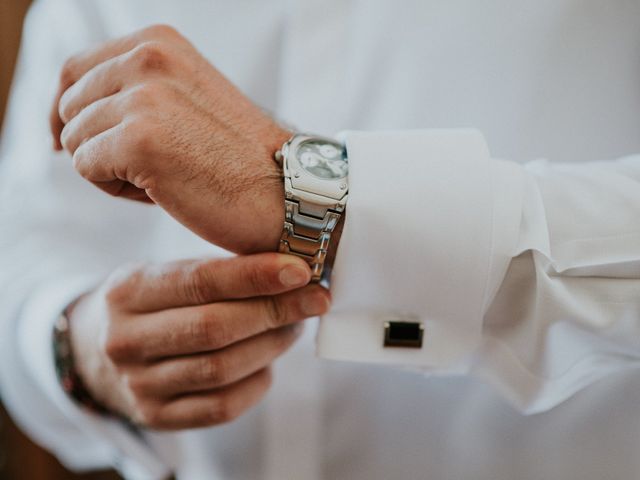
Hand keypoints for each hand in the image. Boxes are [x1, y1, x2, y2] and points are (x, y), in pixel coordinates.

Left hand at [52, 25, 290, 253]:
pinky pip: (86, 168)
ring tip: (164, 178)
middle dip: (96, 144)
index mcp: (159, 42)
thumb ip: (133, 89)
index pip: (74, 70)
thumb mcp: (186, 98)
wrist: (286, 190)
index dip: (64, 111)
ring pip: (75, 141)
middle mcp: (148, 58)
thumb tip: (60, 119)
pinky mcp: (139, 140)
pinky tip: (162, 191)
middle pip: (69, 107)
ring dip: (110, 170)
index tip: (63, 141)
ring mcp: (144, 97)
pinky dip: (116, 189)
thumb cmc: (237, 157)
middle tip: (149, 168)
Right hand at [68, 253, 329, 429]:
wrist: (100, 352)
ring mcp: (138, 385)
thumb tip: (291, 270)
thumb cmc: (153, 304)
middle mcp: (125, 340)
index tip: (301, 271)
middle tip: (314, 298)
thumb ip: (216, 271)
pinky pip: (223, 406)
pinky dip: (256, 382)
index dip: (256, 276)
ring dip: (272, 344)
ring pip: (223, 368)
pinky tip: (268, 362)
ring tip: (294, 325)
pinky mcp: (157, 417)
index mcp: (127, 291)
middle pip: (215, 327)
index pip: (200, 281)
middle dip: (276, 310)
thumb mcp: (165, 274)